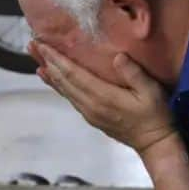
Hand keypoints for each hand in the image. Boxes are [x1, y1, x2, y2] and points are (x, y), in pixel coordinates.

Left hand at [30, 40, 177, 156]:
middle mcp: (90, 105)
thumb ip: (134, 74)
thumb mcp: (151, 92)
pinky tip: (51, 78)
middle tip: (32, 45)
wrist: (154, 144)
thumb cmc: (155, 115)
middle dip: (48, 62)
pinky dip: (58, 86)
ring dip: (50, 73)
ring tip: (36, 59)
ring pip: (65, 90)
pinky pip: (70, 97)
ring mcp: (89, 113)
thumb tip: (117, 57)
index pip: (74, 75)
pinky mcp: (91, 116)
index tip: (43, 45)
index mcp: (103, 97)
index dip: (57, 60)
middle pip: (64, 81)